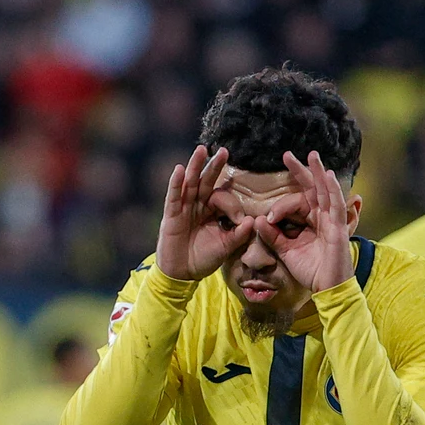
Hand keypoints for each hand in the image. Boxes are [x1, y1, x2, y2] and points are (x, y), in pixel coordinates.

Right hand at [155, 145, 253, 281]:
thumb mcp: (226, 247)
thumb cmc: (203, 259)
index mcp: (212, 210)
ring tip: (201, 150)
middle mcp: (198, 205)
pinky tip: (180, 170)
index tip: (238, 220)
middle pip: (206, 181)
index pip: (222, 197)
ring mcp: (183, 208)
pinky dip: (176, 183)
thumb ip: (239, 234)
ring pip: (190, 183)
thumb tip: (252, 221)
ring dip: (195, 166)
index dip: (231, 206)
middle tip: (224, 151)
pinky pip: (174, 197)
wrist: (182, 274)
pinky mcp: (171, 215)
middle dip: (215, 166)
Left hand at [253, 151, 353, 291]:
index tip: (269, 216)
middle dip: (301, 171)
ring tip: (312, 155)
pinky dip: (332, 190)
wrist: (326, 288)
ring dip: (318, 173)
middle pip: (312, 189)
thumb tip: (258, 220)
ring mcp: (332, 221)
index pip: (296, 201)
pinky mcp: (339, 228)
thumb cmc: (310, 270)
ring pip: (325, 192)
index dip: (281, 204)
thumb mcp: (286, 251)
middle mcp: (322, 217)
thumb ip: (273, 236)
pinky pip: (336, 205)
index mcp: (311, 221)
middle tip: (288, 155)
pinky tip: (327, 175)